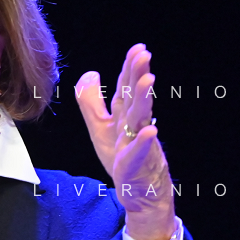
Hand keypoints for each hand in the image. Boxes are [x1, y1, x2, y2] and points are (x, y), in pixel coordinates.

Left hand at [75, 44, 176, 239]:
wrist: (138, 191)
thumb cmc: (121, 157)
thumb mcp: (100, 127)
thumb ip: (92, 101)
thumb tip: (89, 73)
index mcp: (124, 116)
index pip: (126, 87)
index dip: (130, 67)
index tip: (139, 48)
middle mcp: (133, 126)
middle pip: (134, 97)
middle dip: (138, 75)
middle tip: (144, 55)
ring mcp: (138, 144)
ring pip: (140, 118)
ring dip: (143, 99)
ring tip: (147, 81)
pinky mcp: (136, 165)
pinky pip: (141, 152)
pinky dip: (145, 141)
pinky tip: (150, 129)